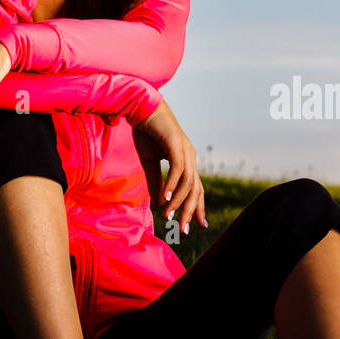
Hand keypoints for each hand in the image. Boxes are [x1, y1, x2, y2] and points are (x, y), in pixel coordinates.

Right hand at [132, 100, 206, 233]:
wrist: (141, 108)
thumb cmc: (146, 133)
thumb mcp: (150, 162)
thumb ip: (156, 181)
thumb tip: (159, 202)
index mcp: (186, 162)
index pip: (196, 189)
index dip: (198, 208)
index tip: (197, 226)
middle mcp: (190, 157)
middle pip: (195, 190)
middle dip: (190, 211)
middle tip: (184, 230)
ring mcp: (185, 150)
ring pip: (187, 183)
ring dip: (178, 201)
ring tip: (168, 216)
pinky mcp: (175, 144)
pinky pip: (177, 169)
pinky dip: (171, 185)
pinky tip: (165, 198)